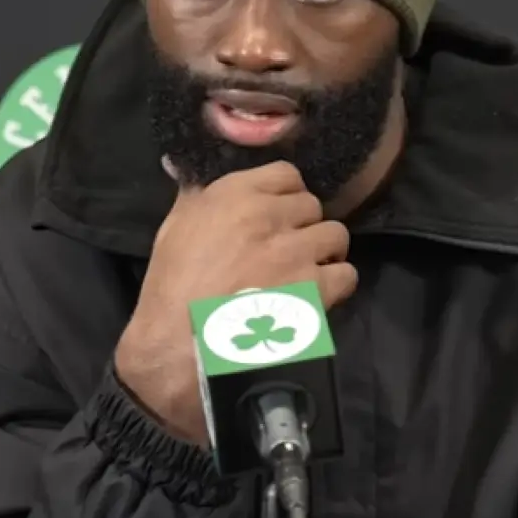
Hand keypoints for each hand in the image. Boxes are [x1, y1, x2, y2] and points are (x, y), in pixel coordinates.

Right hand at [114, 160, 357, 446]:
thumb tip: (185, 166)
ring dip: (324, 253)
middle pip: (312, 206)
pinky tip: (317, 297)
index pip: (287, 174)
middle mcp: (269, 216)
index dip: (286, 195)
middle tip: (288, 251)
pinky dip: (336, 286)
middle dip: (303, 226)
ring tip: (306, 274)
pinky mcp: (315, 289)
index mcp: (233, 195)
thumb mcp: (172, 230)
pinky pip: (347, 274)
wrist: (178, 351)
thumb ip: (192, 196)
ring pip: (336, 236)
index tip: (279, 215)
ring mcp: (296, 252)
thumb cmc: (171, 291)